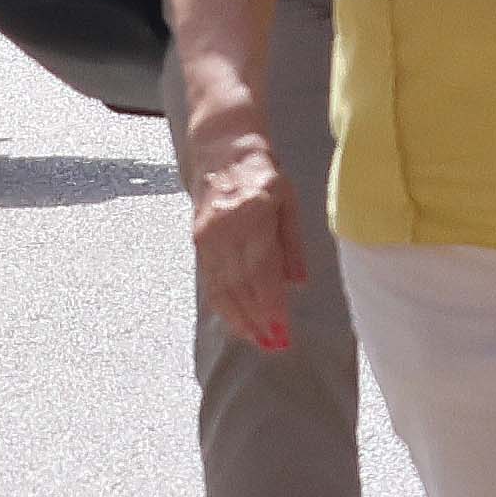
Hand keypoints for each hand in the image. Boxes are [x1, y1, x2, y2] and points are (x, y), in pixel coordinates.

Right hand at [187, 133, 307, 350]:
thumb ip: (292, 243)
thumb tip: (297, 284)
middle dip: (258, 320)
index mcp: (252, 214)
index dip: (271, 305)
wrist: (222, 150)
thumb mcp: (288, 201)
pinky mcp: (197, 241)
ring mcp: (207, 235)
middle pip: (240, 284)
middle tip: (275, 346)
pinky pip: (210, 281)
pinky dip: (224, 306)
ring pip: (222, 287)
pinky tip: (237, 322)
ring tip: (259, 342)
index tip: (284, 333)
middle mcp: (225, 227)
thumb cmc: (263, 175)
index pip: (261, 269)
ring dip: (241, 319)